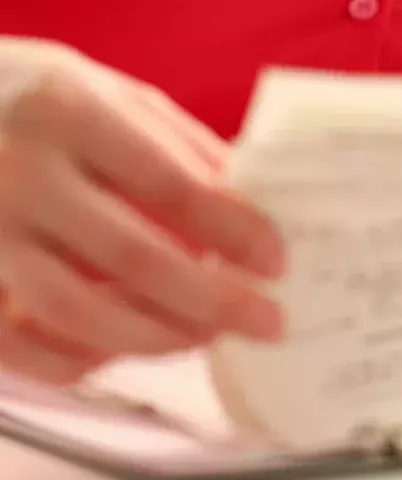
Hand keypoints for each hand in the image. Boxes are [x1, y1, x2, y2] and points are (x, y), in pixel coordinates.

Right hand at [0, 38, 283, 383]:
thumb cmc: (43, 103)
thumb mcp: (113, 97)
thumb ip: (182, 149)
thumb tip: (254, 212)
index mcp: (70, 114)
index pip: (173, 187)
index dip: (235, 233)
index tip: (277, 263)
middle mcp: (21, 174)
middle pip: (134, 259)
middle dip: (215, 302)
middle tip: (268, 323)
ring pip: (77, 312)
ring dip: (157, 336)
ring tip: (206, 336)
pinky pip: (19, 347)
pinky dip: (79, 360)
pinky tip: (126, 348)